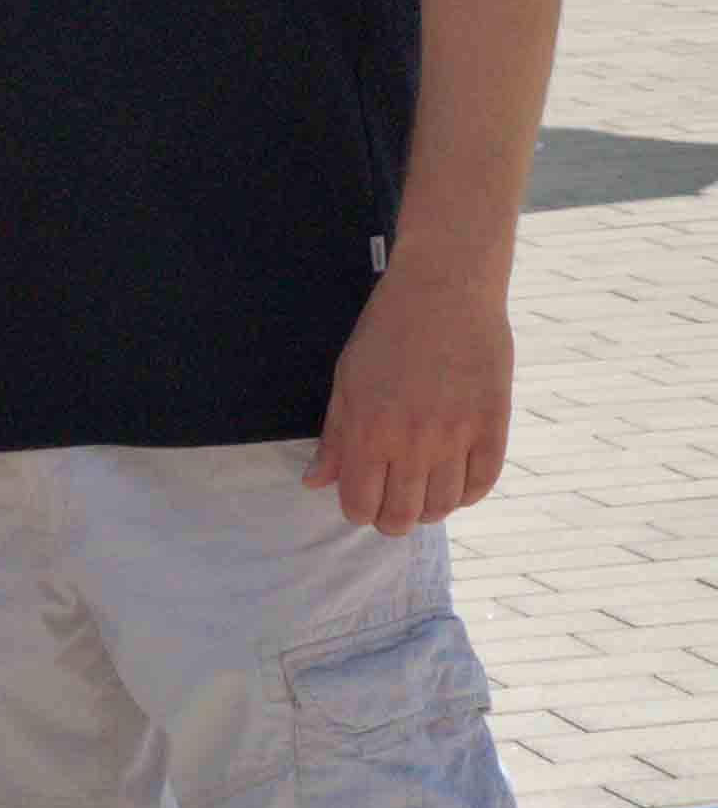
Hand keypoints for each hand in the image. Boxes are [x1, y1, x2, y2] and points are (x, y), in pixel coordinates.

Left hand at [313, 257, 511, 526]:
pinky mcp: (492, 424)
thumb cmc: (388, 331)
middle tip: (395, 506)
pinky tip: (456, 481)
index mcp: (368, 433)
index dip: (360, 511)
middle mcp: (412, 443)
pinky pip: (482, 483)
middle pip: (402, 517)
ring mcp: (456, 435)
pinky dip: (467, 493)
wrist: (445, 288)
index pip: (361, 506)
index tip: (365, 500)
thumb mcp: (347, 381)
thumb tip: (315, 482)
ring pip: (443, 507)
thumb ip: (335, 438)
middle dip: (393, 520)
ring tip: (425, 491)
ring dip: (430, 509)